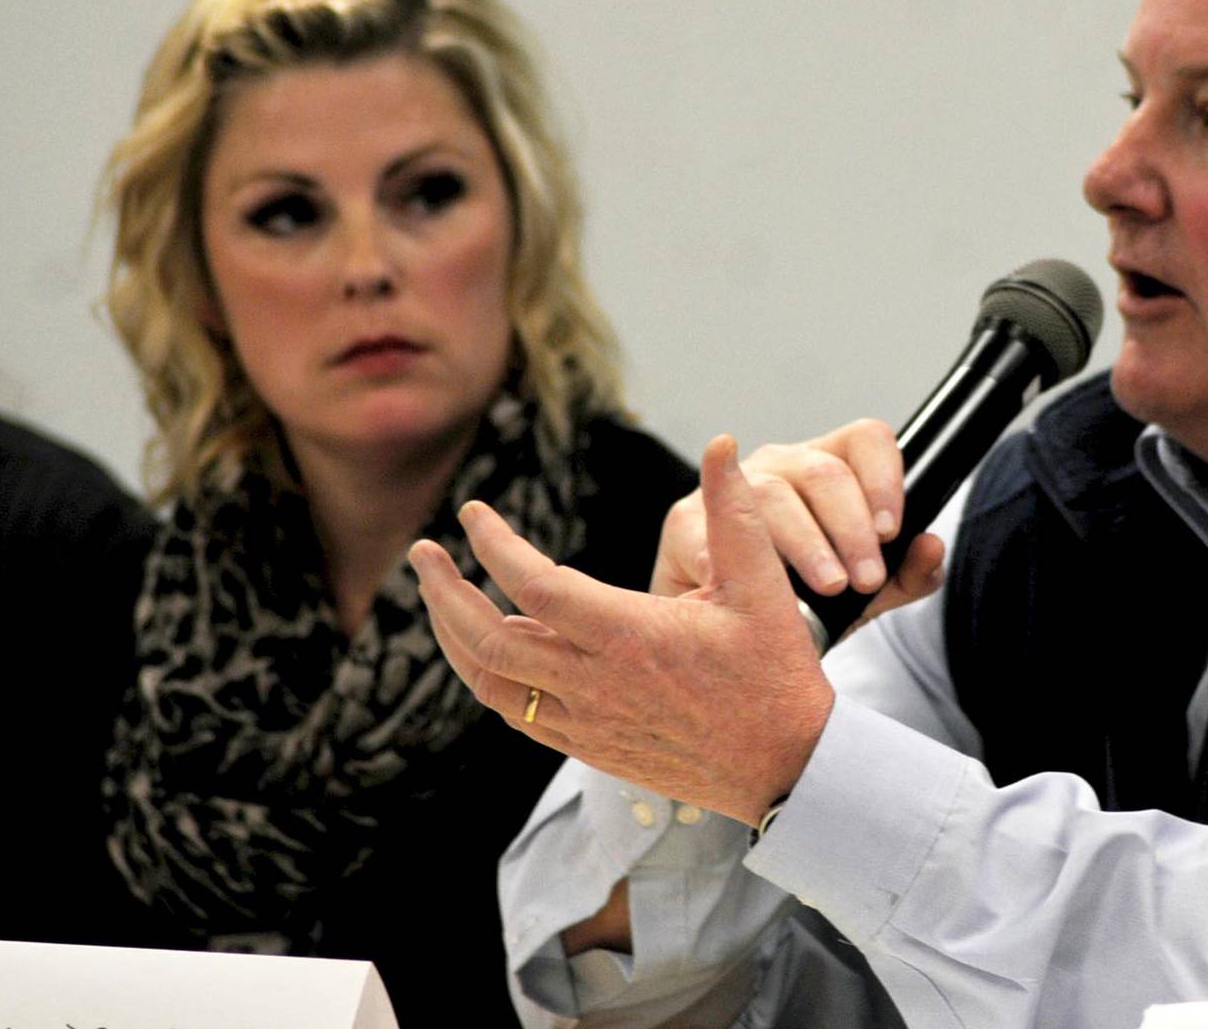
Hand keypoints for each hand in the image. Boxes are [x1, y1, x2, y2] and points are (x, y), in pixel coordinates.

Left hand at [412, 436, 833, 824]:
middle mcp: (597, 684)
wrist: (784, 765)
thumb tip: (723, 442)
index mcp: (631, 637)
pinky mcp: (589, 748)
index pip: (535, 587)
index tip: (473, 514)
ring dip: (454, 637)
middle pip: (488, 640)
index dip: (494, 546)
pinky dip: (488, 676)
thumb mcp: (761, 584)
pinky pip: (515, 713)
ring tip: (440, 596)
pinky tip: (486, 647)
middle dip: (443, 594)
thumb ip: (734, 510)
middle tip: (423, 552)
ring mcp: (587, 723)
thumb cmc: (774, 671)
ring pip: (489, 684)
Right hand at [652, 418, 908, 600]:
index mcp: (830, 468)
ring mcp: (732, 485)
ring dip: (807, 544)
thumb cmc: (798, 599)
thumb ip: (906, 575)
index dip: (885, 478)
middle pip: (825, 472)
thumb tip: (931, 547)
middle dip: (852, 529)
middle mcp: (783, 465)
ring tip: (828, 585)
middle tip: (866, 579)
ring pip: (774, 494)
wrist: (724, 635)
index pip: (867, 440)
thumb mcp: (864, 594)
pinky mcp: (687, 517)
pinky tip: (752, 587)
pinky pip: (714, 530)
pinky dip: (737, 561)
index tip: (893, 529)